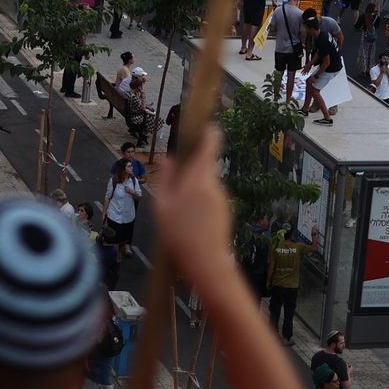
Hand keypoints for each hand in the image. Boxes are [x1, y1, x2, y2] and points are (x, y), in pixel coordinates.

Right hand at [151, 125, 231, 276]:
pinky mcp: (225, 211)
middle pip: (204, 167)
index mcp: (198, 178)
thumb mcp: (162, 205)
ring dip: (193, 191)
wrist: (206, 263)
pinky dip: (200, 204)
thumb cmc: (179, 234)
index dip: (208, 132)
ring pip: (205, 185)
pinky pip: (210, 199)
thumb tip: (168, 156)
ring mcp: (222, 198)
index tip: (203, 125)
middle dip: (190, 172)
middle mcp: (214, 184)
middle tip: (172, 190)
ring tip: (179, 213)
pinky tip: (189, 223)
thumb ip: (165, 177)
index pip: (210, 145)